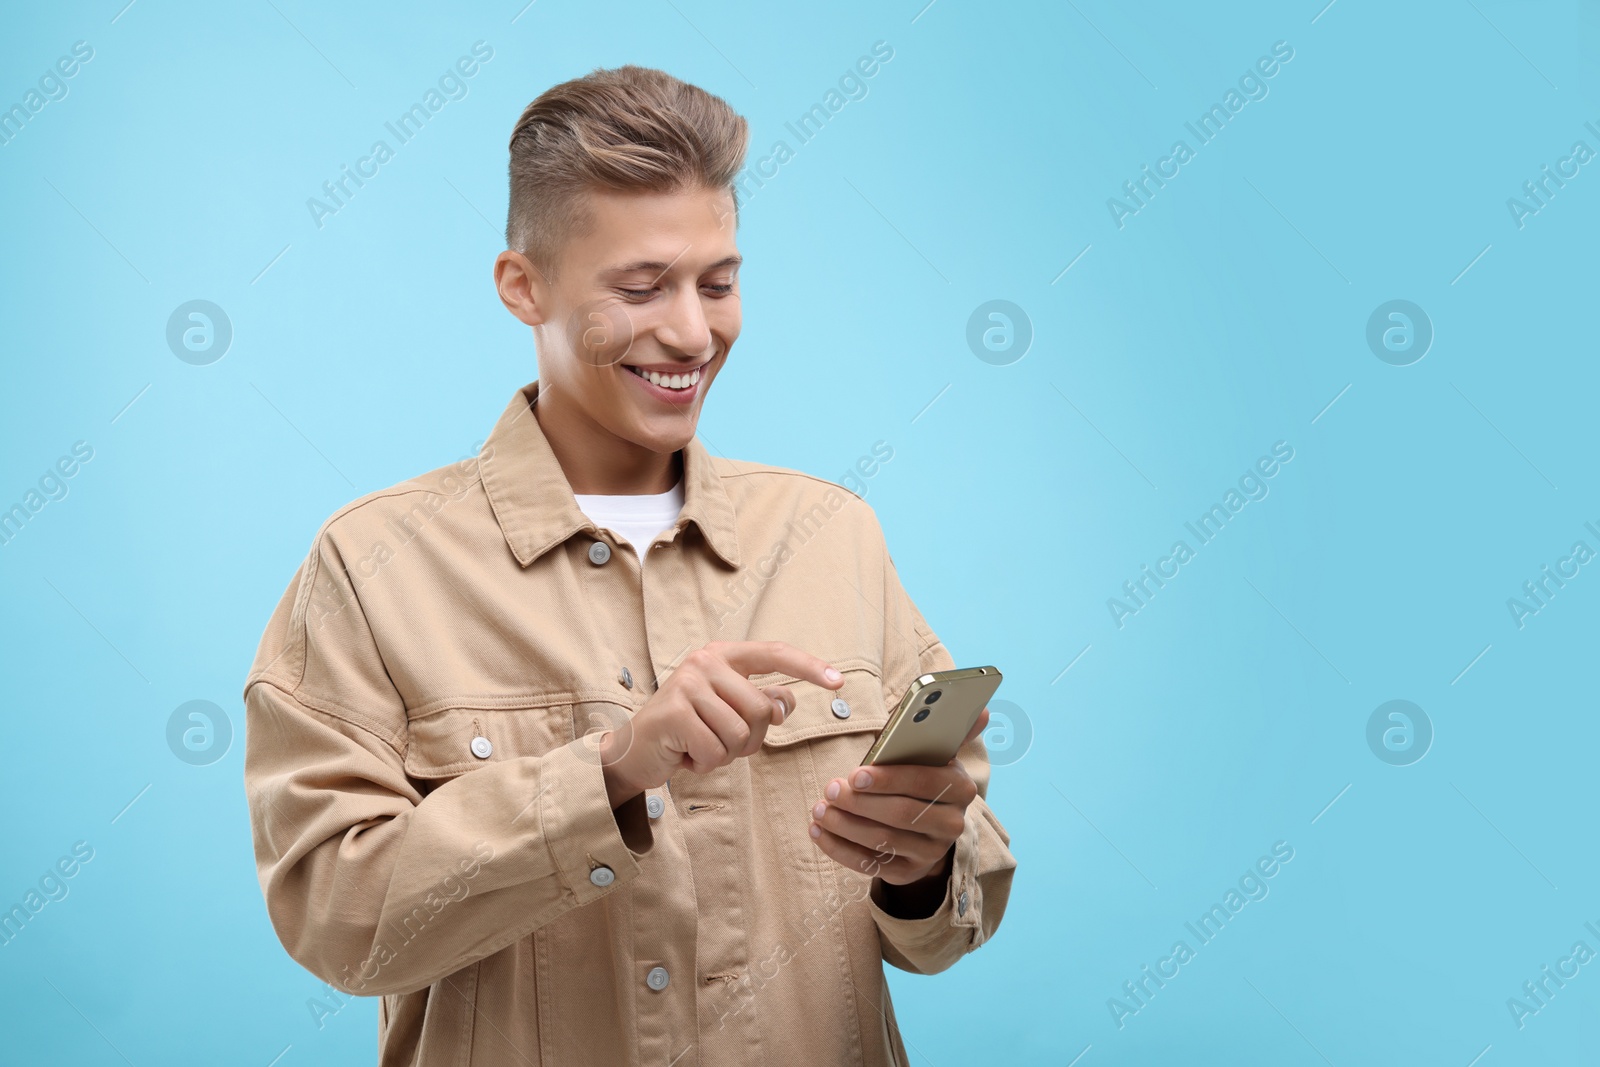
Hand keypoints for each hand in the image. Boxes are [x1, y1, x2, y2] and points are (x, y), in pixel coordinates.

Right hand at [597, 640, 843, 807]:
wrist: (633, 751)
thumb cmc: (687, 731)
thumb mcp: (727, 713)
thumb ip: (759, 703)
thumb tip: (785, 703)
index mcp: (723, 655)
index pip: (774, 654)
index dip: (808, 667)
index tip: (839, 681)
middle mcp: (705, 661)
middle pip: (762, 710)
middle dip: (749, 740)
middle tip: (719, 743)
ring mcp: (687, 684)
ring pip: (740, 734)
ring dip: (725, 754)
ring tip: (699, 747)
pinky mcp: (674, 712)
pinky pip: (715, 750)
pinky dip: (704, 764)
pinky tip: (684, 755)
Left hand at [808, 708, 988, 886]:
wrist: (927, 827)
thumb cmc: (920, 776)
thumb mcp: (932, 754)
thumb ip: (947, 729)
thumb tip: (982, 710)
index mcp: (961, 787)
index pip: (926, 782)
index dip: (888, 779)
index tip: (855, 775)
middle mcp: (952, 824)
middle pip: (902, 815)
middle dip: (860, 803)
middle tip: (830, 790)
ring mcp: (931, 852)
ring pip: (883, 840)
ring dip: (845, 826)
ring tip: (819, 810)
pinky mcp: (908, 872)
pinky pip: (870, 865)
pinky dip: (839, 849)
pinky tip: (818, 832)